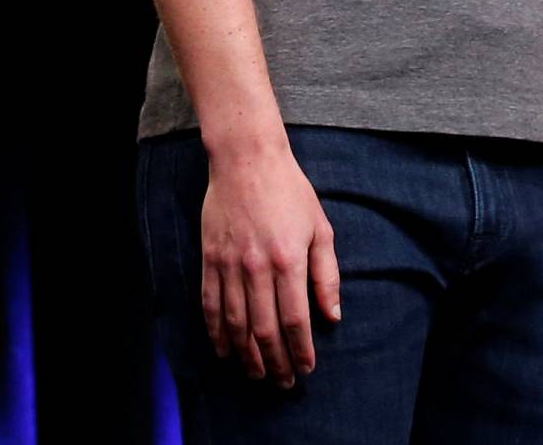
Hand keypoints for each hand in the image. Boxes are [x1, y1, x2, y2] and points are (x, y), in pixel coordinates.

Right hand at [200, 142, 341, 385]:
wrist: (247, 159)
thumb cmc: (290, 191)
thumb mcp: (319, 226)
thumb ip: (327, 273)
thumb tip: (332, 315)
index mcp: (288, 259)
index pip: (294, 320)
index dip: (300, 350)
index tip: (306, 368)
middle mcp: (257, 268)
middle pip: (264, 331)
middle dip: (275, 363)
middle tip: (282, 382)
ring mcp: (230, 266)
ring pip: (236, 325)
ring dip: (247, 356)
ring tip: (257, 374)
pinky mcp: (210, 260)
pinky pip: (210, 307)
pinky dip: (217, 334)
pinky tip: (225, 351)